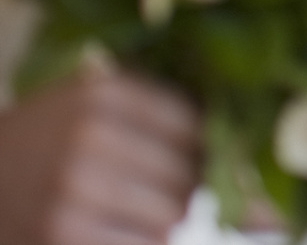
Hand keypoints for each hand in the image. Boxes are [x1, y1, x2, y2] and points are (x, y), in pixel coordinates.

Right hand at [0, 69, 199, 244]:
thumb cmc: (51, 140)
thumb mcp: (94, 107)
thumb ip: (160, 116)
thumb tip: (238, 150)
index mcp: (104, 94)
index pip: (191, 123)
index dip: (203, 145)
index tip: (197, 156)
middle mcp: (89, 136)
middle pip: (186, 171)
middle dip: (189, 187)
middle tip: (173, 191)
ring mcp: (74, 187)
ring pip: (170, 213)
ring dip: (168, 220)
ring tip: (148, 212)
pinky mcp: (62, 231)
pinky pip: (142, 243)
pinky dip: (144, 242)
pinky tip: (127, 231)